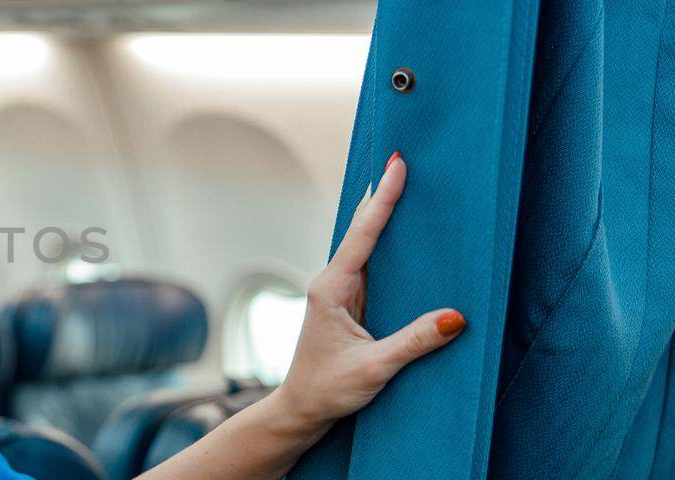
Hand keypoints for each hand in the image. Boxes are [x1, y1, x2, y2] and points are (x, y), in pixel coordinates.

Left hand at [272, 152, 465, 427]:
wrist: (301, 410)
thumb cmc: (327, 390)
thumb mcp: (374, 368)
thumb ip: (413, 343)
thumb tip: (457, 317)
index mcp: (332, 289)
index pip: (363, 235)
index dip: (383, 199)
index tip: (398, 164)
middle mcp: (335, 283)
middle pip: (366, 231)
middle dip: (388, 196)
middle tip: (411, 157)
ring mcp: (345, 293)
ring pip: (372, 248)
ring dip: (392, 219)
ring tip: (418, 185)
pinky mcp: (356, 306)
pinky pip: (379, 269)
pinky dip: (395, 248)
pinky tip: (416, 237)